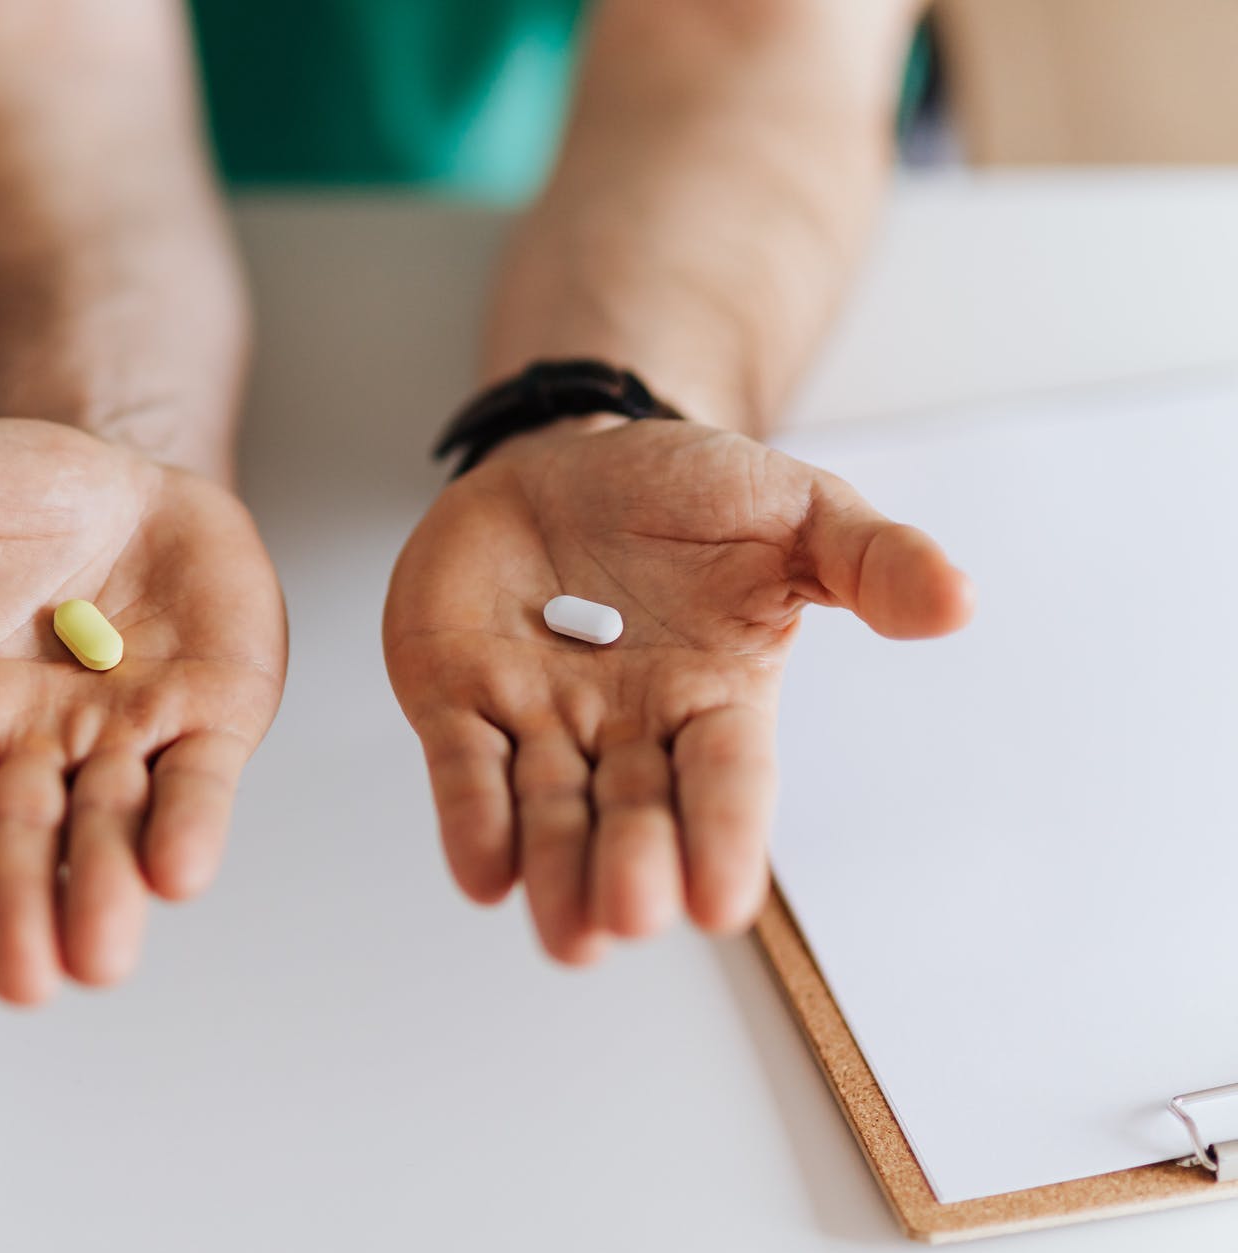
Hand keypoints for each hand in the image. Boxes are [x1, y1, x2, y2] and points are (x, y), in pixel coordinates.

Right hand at [0, 419, 286, 1003]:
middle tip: (23, 982)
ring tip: (98, 958)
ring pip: (111, 827)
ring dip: (105, 890)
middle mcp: (34, 743)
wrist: (122, 485)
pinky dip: (191, 824)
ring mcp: (125, 736)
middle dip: (21, 909)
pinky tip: (181, 872)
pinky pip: (199, 779)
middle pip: (21, 838)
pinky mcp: (209, 718)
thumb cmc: (4, 505)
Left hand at [383, 416, 971, 961]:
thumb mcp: (794, 509)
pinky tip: (483, 872)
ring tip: (567, 935)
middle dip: (631, 868)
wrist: (571, 456)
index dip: (725, 840)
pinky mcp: (459, 702)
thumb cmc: (688, 497)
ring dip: (554, 870)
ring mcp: (540, 720)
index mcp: (715, 700)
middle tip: (631, 915)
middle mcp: (628, 732)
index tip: (723, 905)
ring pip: (547, 813)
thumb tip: (958, 601)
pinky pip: (465, 768)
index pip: (725, 783)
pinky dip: (471, 819)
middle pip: (633, 816)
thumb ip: (870, 561)